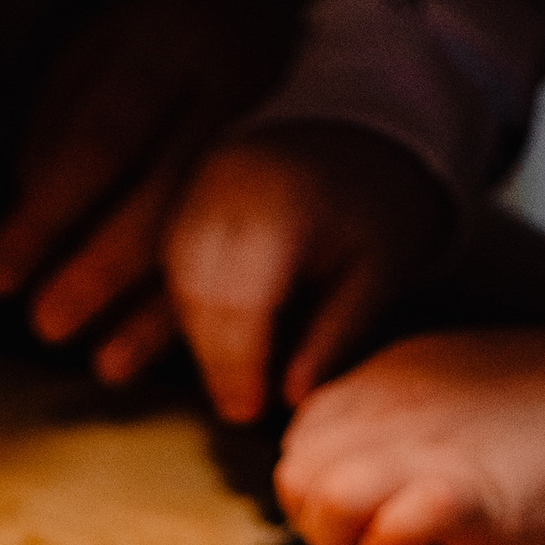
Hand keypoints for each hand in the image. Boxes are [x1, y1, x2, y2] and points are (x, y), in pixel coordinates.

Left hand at [0, 0, 304, 382]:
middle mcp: (231, 82)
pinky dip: (213, 305)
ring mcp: (282, 127)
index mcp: (164, 42)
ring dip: (158, 310)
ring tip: (106, 365)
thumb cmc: (156, 30)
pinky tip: (173, 350)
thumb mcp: (91, 47)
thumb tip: (30, 212)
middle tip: (47, 326)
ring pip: (219, 231)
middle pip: (162, 194)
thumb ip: (55, 126)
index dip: (47, 217)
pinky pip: (263, 250)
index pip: (100, 141)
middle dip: (99, 270)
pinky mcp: (308, 165)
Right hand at [165, 123, 446, 423]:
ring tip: (213, 378)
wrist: (360, 131)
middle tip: (239, 408)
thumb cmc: (378, 210)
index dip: (239, 366)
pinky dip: (174, 305)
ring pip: (173, 275)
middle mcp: (226, 187)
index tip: (249, 413)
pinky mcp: (183, 193)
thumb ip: (335, 334)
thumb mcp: (379, 274)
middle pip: (197, 290)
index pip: (240, 299)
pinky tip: (187, 342)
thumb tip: (289, 396)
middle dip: (214, 359)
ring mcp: (197, 185)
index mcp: (281, 203)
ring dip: (186, 335)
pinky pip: (165, 258)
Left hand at [273, 325, 544, 544]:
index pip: (300, 440)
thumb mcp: (447, 388)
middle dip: (316, 522)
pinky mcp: (462, 492)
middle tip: (367, 539)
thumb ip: (395, 420)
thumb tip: (360, 469)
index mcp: (382, 381)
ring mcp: (422, 448)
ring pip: (323, 497)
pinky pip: (389, 525)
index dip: (315, 485)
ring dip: (343, 540)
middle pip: (295, 475)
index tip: (357, 509)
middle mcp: (388, 409)